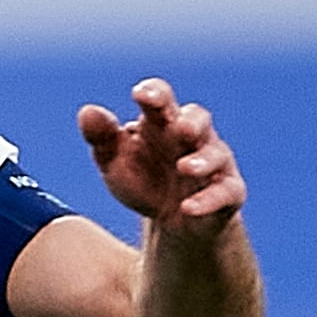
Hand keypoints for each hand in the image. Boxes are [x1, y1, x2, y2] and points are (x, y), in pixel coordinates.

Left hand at [75, 78, 244, 234]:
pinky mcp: (229, 192)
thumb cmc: (144, 181)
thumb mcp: (115, 163)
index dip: (154, 93)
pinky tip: (187, 208)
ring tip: (185, 168)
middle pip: (197, 118)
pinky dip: (207, 200)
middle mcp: (192, 137)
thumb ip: (102, 138)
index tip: (140, 95)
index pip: (161, 98)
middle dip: (191, 121)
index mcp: (161, 122)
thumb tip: (87, 111)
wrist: (173, 223)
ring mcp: (214, 163)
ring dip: (202, 160)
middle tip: (181, 127)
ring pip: (216, 154)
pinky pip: (225, 193)